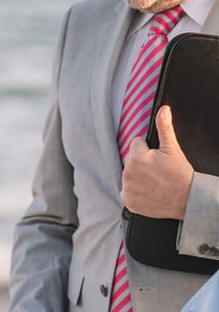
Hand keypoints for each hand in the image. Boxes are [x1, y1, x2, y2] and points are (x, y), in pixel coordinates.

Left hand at [120, 105, 193, 220]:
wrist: (185, 199)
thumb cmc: (180, 175)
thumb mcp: (172, 148)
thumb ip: (164, 127)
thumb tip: (163, 110)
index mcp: (136, 157)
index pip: (135, 144)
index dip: (148, 149)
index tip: (157, 158)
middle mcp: (127, 173)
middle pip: (130, 160)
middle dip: (141, 163)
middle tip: (157, 171)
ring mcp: (126, 188)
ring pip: (128, 175)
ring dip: (137, 176)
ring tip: (153, 181)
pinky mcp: (127, 201)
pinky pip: (127, 191)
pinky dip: (135, 191)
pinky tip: (147, 191)